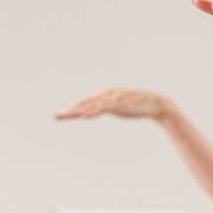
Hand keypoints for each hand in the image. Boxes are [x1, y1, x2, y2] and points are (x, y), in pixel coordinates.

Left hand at [56, 88, 172, 121]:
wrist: (155, 104)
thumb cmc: (136, 107)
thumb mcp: (117, 109)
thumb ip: (106, 109)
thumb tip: (95, 112)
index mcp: (104, 97)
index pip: (84, 104)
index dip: (71, 110)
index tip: (59, 116)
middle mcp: (106, 95)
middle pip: (84, 104)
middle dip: (70, 110)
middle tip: (57, 116)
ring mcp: (112, 99)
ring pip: (91, 105)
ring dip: (78, 111)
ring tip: (68, 117)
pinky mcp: (119, 103)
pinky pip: (103, 108)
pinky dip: (93, 111)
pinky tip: (84, 116)